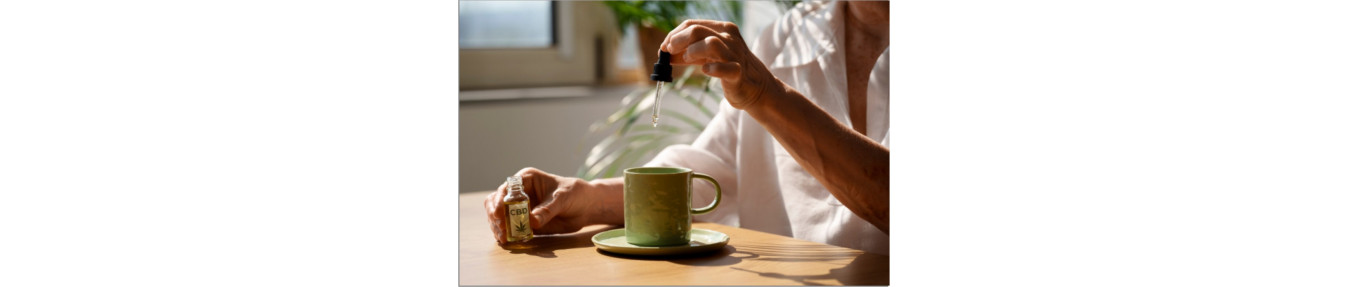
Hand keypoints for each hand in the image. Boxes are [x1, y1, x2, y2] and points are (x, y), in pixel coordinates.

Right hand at [482, 167, 593, 244]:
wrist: (585, 206)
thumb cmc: (574, 194)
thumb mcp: (562, 199)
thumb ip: (547, 210)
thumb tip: (532, 222)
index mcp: (525, 179)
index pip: (506, 188)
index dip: (499, 200)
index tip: (499, 214)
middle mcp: (518, 192)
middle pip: (496, 202)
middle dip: (495, 216)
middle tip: (502, 230)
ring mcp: (519, 208)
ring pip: (498, 216)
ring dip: (498, 227)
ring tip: (504, 238)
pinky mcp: (523, 222)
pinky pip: (509, 228)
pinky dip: (506, 234)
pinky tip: (507, 241)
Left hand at [661, 19, 778, 109]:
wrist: (756, 87)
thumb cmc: (729, 67)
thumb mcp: (707, 56)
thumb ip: (688, 53)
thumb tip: (664, 53)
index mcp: (722, 29)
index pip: (692, 24)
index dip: (674, 35)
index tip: (664, 48)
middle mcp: (729, 38)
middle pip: (697, 30)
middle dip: (678, 40)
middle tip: (669, 52)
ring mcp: (735, 54)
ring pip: (710, 44)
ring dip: (693, 51)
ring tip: (688, 60)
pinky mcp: (738, 73)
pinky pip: (725, 68)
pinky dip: (712, 69)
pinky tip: (706, 71)